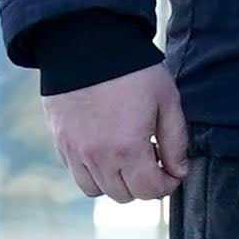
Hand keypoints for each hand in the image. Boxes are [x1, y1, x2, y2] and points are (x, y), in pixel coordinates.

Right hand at [46, 60, 189, 202]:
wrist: (85, 43)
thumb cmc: (133, 70)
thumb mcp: (167, 101)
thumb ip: (176, 142)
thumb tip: (178, 171)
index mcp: (127, 150)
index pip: (150, 191)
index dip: (167, 184)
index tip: (172, 170)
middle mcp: (97, 158)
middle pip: (124, 195)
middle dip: (143, 183)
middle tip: (152, 158)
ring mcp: (74, 151)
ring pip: (96, 189)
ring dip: (115, 180)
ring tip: (126, 155)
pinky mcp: (60, 142)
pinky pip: (76, 172)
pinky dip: (92, 170)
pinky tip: (104, 146)